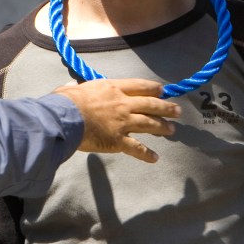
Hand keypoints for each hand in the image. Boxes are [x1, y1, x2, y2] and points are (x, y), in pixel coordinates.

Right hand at [53, 78, 180, 162]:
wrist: (65, 119)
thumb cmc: (65, 103)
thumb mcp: (72, 89)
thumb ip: (75, 88)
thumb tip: (70, 87)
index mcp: (113, 88)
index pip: (140, 85)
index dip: (154, 89)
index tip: (163, 91)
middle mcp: (123, 104)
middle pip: (151, 104)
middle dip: (166, 108)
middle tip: (177, 110)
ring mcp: (123, 122)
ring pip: (150, 123)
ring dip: (162, 127)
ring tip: (172, 130)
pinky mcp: (119, 141)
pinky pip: (137, 148)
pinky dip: (147, 154)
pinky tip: (155, 158)